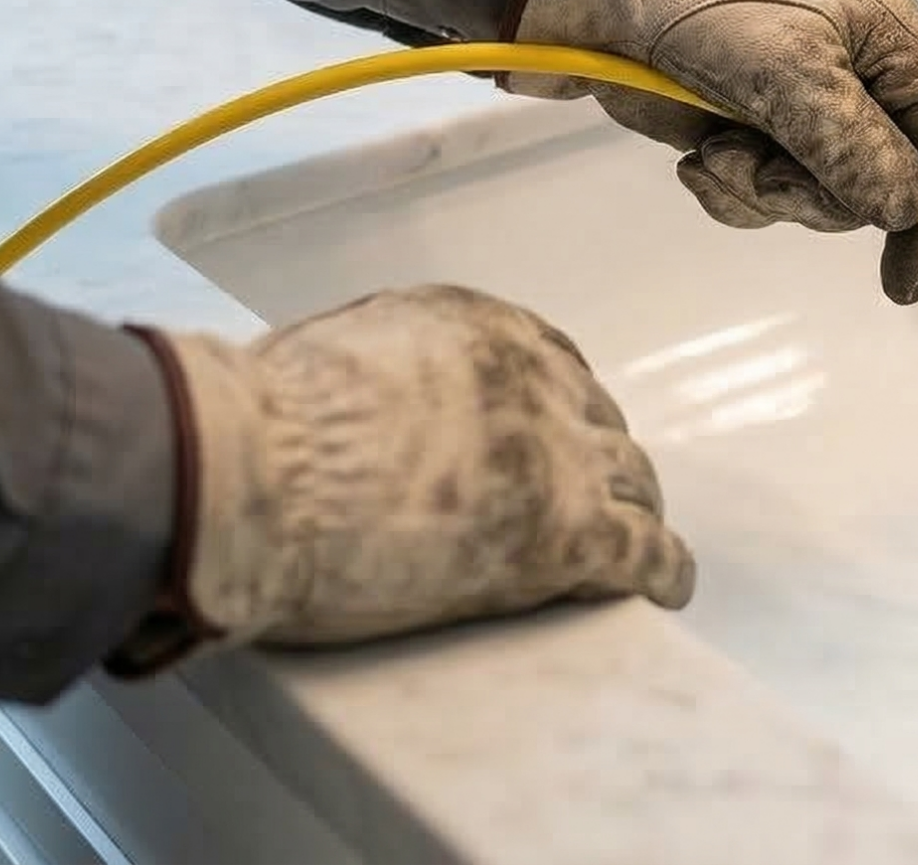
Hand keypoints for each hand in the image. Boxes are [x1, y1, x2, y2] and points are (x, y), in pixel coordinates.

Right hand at [142, 285, 692, 648]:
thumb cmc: (255, 424)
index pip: (553, 366)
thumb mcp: (334, 354)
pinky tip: (666, 588)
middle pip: (597, 423)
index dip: (561, 413)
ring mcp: (559, 454)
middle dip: (598, 460)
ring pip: (631, 481)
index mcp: (480, 328)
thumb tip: (361, 406)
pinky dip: (663, 569)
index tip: (558, 438)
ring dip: (635, 512)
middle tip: (593, 497)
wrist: (251, 472)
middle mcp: (536, 378)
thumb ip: (380, 371)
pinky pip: (644, 550)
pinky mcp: (566, 532)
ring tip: (636, 543)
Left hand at [506, 0, 917, 304]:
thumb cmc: (700, 1)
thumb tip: (905, 211)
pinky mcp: (749, 132)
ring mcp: (802, 109)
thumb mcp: (787, 69)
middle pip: (882, 186)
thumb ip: (854, 145)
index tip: (908, 280)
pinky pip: (763, 199)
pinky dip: (728, 191)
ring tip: (714, 148)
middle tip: (758, 173)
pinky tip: (694, 157)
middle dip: (815, 196)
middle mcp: (858, 78)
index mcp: (892, 43)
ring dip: (760, 192)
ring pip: (818, 201)